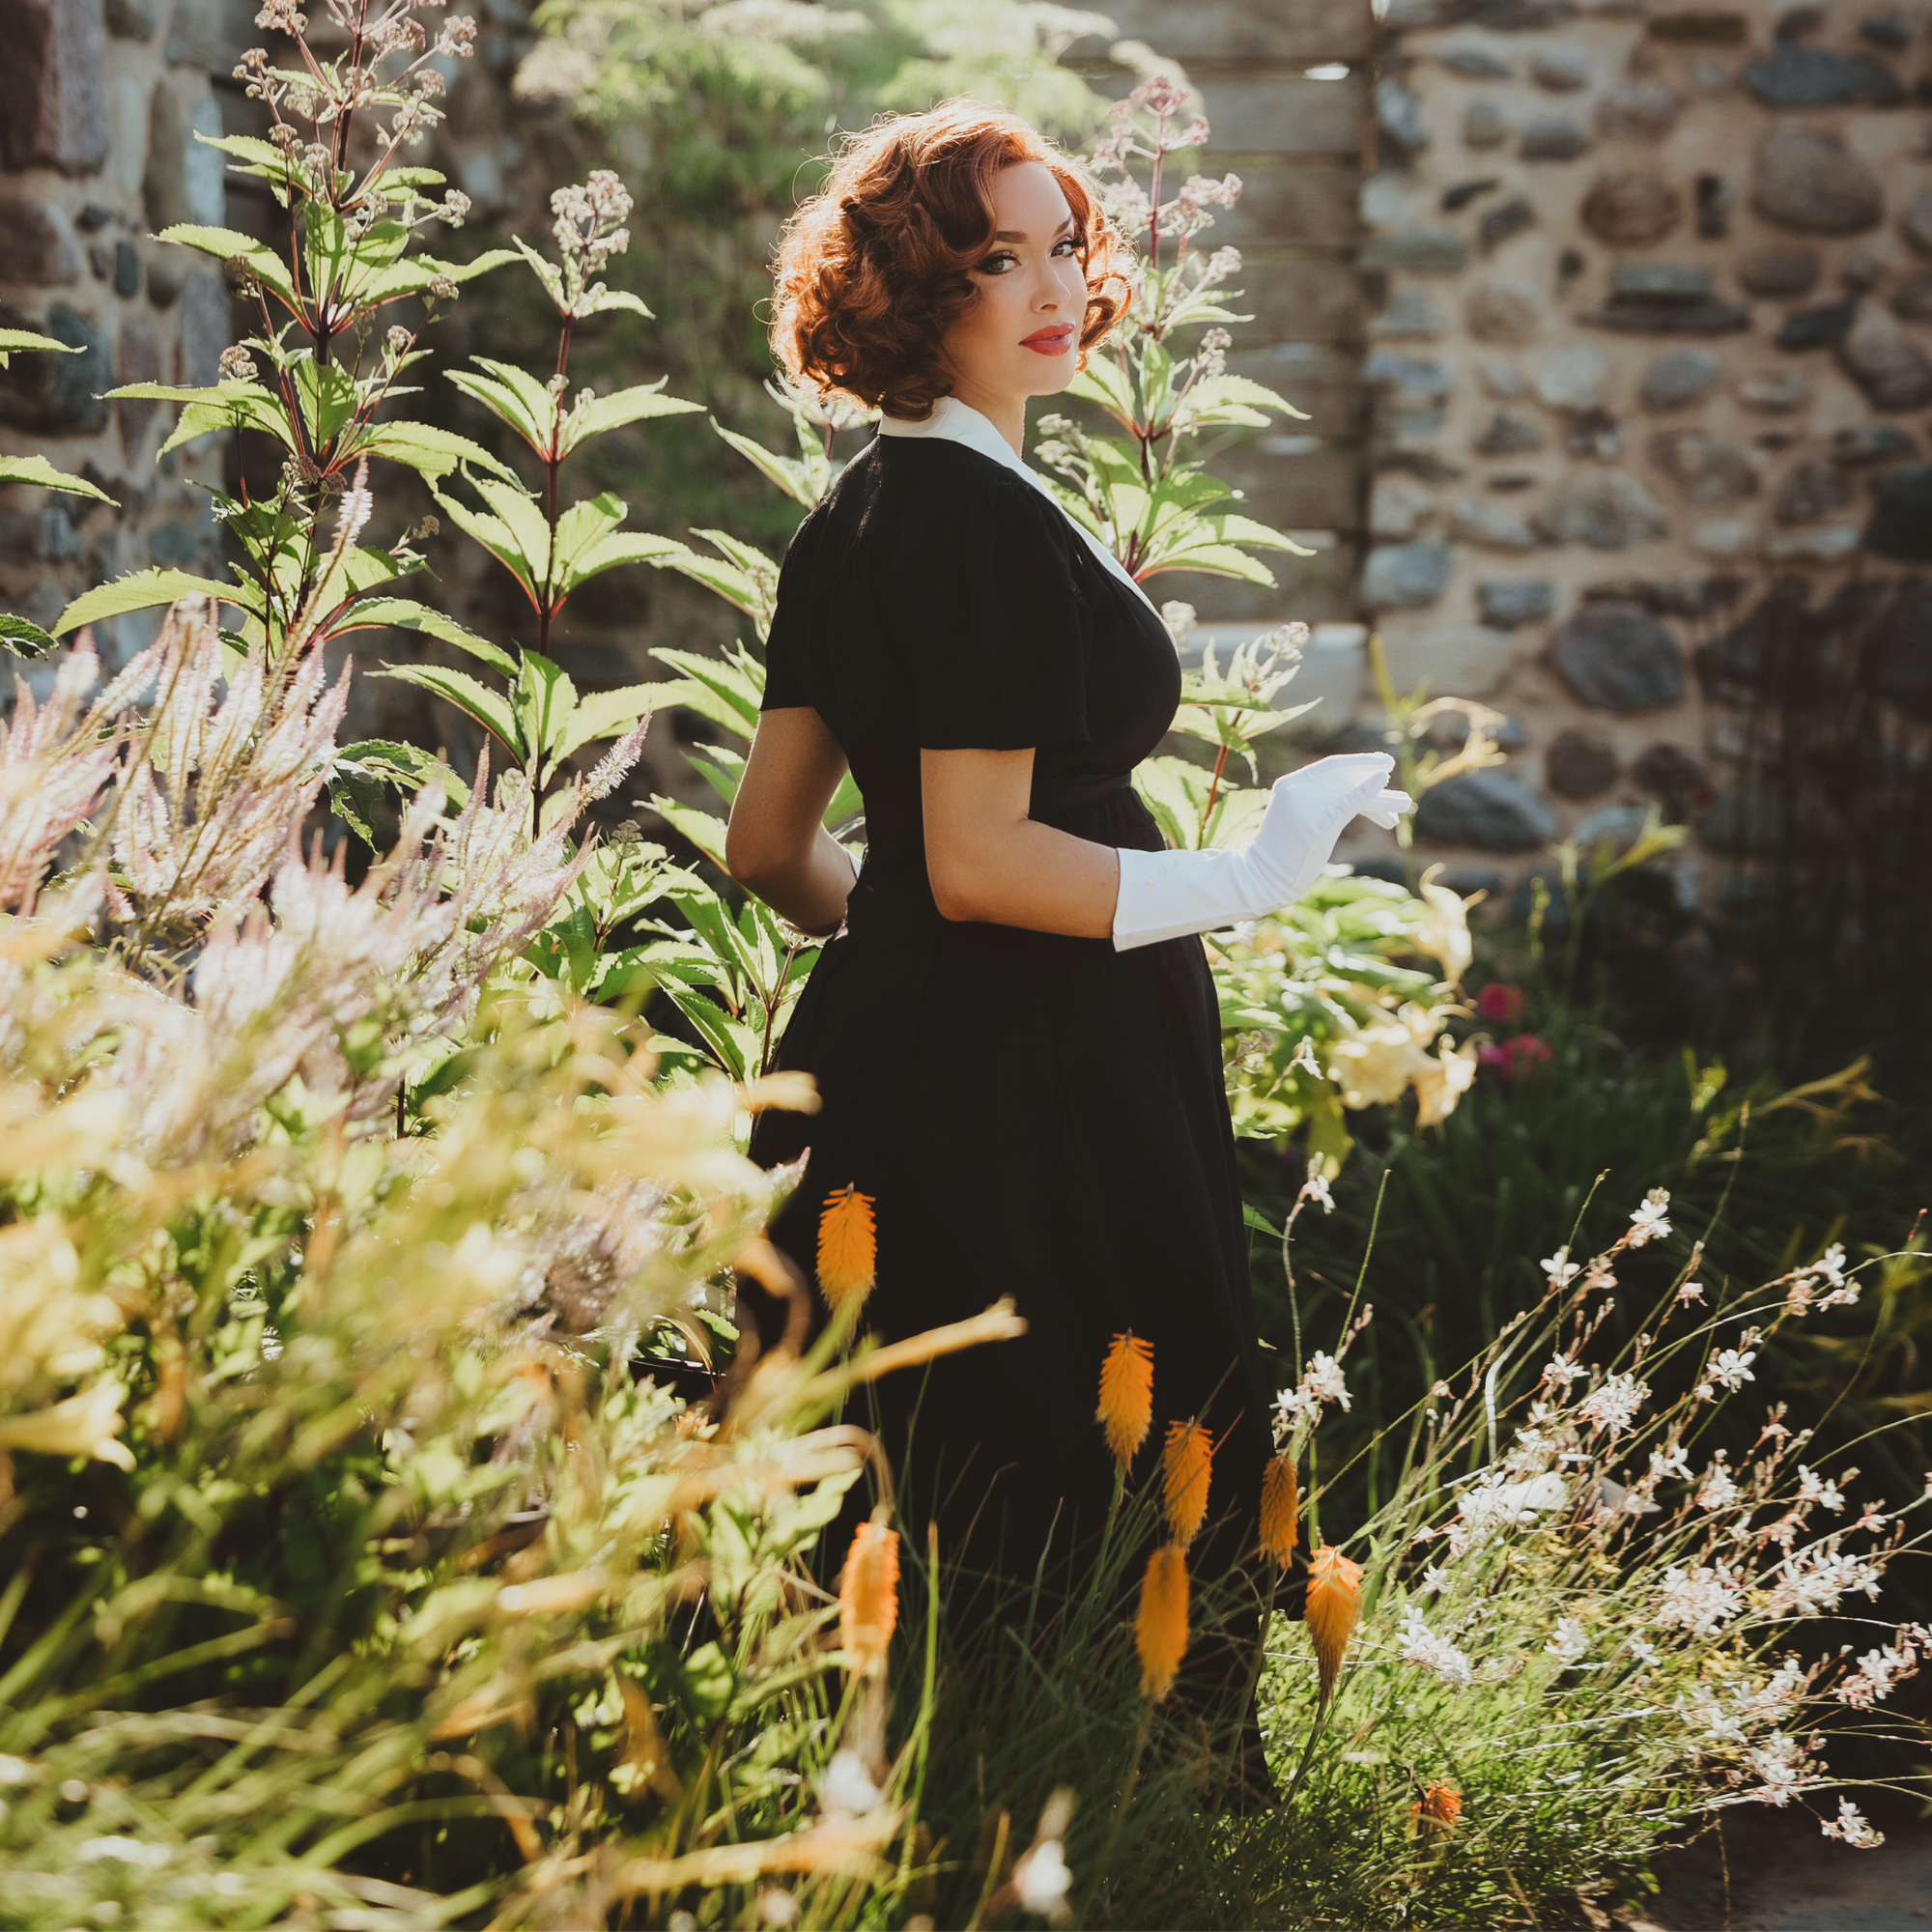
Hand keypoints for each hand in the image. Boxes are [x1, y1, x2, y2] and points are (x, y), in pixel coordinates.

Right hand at [1246, 754, 1413, 903]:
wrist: (1259, 877)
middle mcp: (1297, 788)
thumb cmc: (1280, 855)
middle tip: (1396, 774)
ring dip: (1383, 798)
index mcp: (1290, 784)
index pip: (1331, 767)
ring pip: (1352, 793)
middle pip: (1345, 777)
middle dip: (1373, 773)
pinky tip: (1383, 782)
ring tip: (1407, 803)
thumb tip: (1354, 801)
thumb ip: (1316, 804)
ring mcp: (1305, 805)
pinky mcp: (1316, 823)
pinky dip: (1367, 791)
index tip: (1383, 766)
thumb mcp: (1297, 821)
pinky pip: (1347, 803)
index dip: (1360, 763)